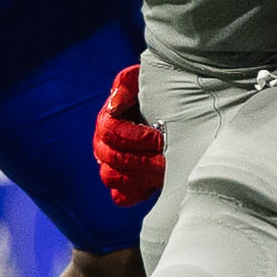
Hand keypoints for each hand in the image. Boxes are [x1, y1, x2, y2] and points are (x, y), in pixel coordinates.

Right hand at [95, 64, 164, 208]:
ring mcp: (112, 165)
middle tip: (167, 160)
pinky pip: (121, 197)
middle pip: (111, 159)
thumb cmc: (157, 91)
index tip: (158, 138)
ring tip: (165, 173)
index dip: (134, 137)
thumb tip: (115, 104)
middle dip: (142, 160)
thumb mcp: (142, 80)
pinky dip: (136, 193)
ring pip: (113, 178)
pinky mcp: (125, 183)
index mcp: (108, 120)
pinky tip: (153, 186)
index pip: (110, 133)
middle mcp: (104, 144)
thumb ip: (126, 85)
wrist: (172, 106)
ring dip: (140, 177)